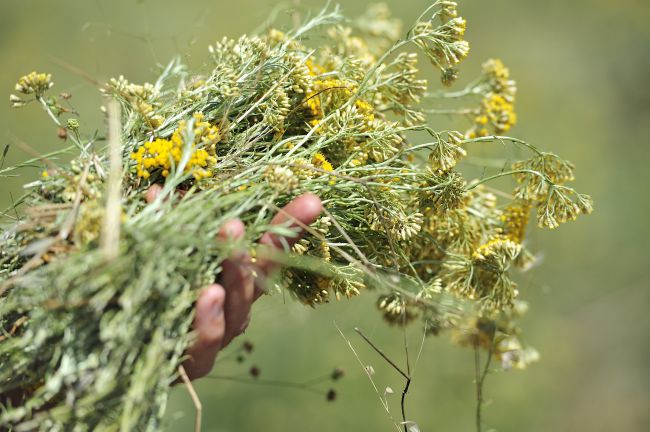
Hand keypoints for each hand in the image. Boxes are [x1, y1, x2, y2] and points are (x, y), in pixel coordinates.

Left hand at [145, 186, 322, 379]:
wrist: (110, 348)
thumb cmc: (144, 292)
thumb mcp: (159, 255)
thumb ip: (165, 228)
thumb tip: (158, 190)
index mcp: (233, 278)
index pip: (268, 251)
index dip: (289, 227)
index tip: (312, 201)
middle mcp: (234, 306)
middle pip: (257, 279)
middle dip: (255, 250)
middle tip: (236, 223)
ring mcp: (219, 335)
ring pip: (236, 311)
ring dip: (234, 280)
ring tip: (229, 255)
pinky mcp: (194, 363)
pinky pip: (206, 344)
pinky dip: (207, 322)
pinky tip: (206, 298)